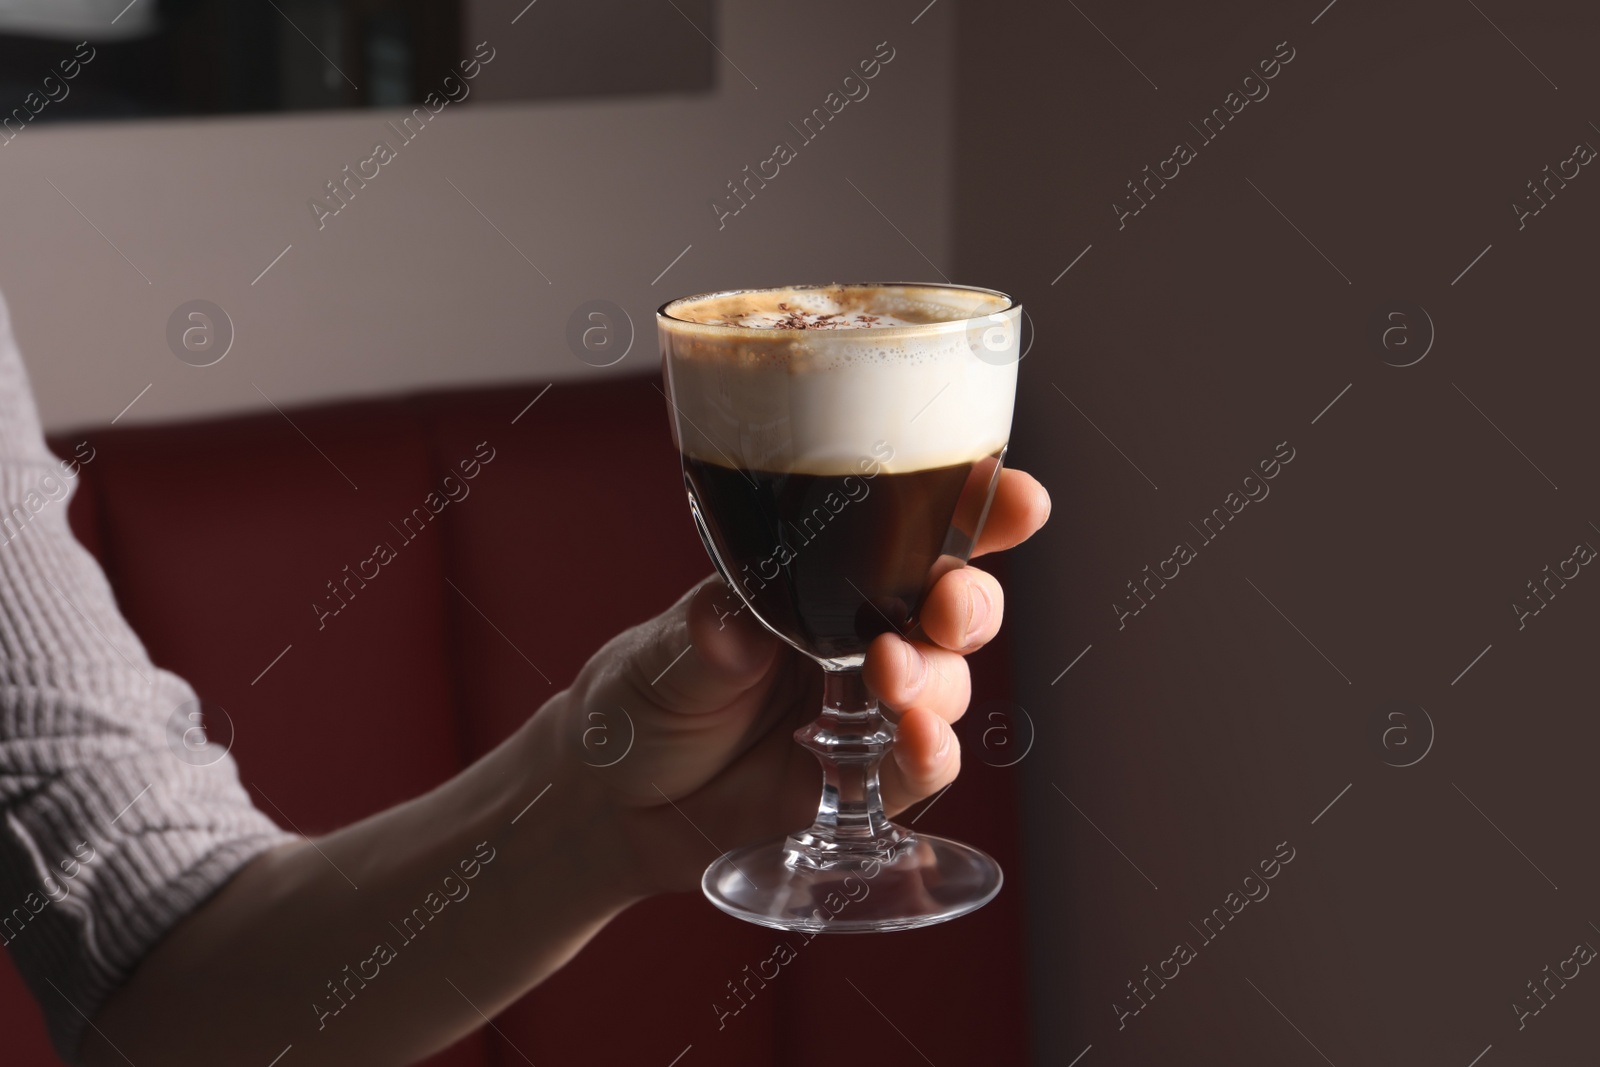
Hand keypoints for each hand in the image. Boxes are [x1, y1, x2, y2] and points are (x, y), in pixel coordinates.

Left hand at [547, 469, 1050, 897]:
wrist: (615, 803)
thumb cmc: (641, 698)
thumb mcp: (661, 656)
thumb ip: (704, 639)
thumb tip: (732, 624)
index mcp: (822, 576)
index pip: (914, 530)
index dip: (977, 509)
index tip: (1016, 496)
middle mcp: (861, 633)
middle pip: (957, 603)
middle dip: (973, 598)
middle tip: (947, 607)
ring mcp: (871, 707)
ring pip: (949, 680)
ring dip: (938, 676)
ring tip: (888, 677)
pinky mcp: (865, 778)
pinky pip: (924, 764)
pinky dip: (932, 749)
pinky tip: (915, 738)